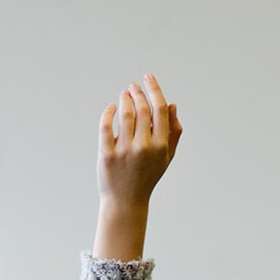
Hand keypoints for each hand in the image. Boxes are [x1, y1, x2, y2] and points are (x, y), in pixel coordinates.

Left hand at [93, 73, 182, 261]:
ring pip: (124, 114)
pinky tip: (111, 108)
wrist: (126, 202)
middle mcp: (144, 147)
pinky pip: (106, 125)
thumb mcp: (165, 157)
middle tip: (132, 87)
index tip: (147, 77)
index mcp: (160, 146)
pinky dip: (108, 112)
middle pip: (142, 109)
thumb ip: (173, 132)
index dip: (154, 89)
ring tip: (124, 96)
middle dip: (137, 93)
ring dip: (124, 99)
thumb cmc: (147, 177)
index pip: (159, 109)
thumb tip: (172, 105)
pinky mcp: (107, 155)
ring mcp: (125, 151)